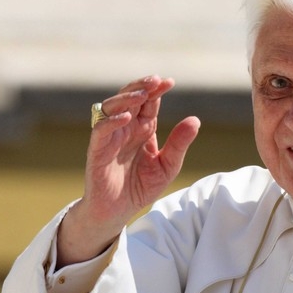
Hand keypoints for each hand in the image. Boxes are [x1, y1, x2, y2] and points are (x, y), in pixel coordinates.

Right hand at [57, 76, 199, 265]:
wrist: (118, 211)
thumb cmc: (141, 187)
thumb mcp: (168, 166)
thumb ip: (179, 144)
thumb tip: (195, 119)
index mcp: (143, 128)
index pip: (149, 102)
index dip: (157, 90)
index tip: (169, 82)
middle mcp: (126, 128)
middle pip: (130, 97)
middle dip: (141, 86)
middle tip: (155, 80)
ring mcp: (110, 137)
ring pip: (112, 107)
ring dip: (126, 98)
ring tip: (142, 94)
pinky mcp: (97, 150)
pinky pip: (101, 129)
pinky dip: (112, 121)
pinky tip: (127, 117)